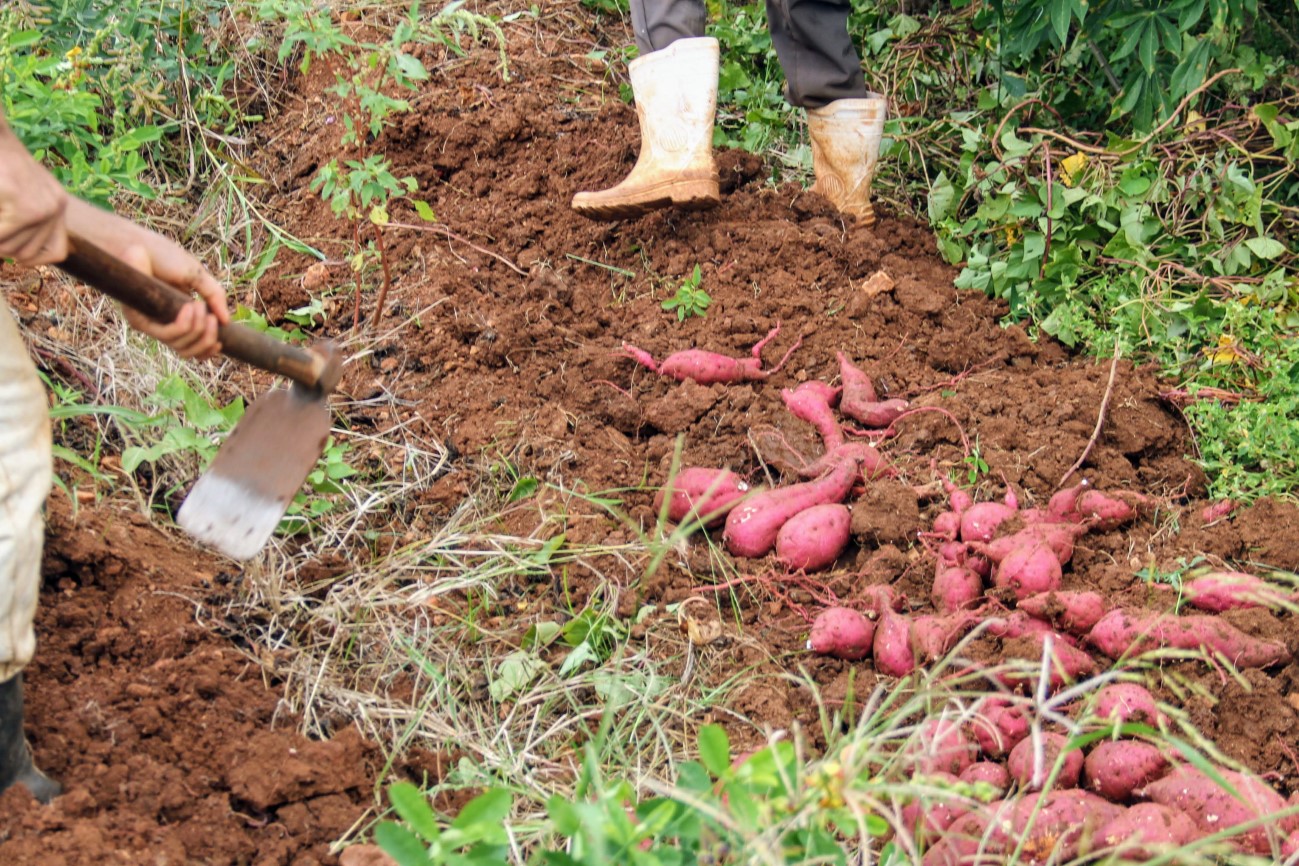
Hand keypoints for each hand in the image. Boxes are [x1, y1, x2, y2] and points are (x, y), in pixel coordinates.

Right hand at [0, 124, 69, 264]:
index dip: (30, 257)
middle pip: (27, 254)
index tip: (10, 249)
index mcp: (58, 204)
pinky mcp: (24, 208)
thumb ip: (24, 218)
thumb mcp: (20, 189)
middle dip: (3, 246)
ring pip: (10, 249)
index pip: (57, 252)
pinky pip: (0, 238)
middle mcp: (57, 207)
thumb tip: (21, 254)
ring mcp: (43, 208)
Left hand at [64, 198, 230, 359]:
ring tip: (199, 307)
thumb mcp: (197, 276)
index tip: (221, 342)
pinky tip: (190, 307)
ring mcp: (150, 324)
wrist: (139, 244)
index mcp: (177, 317)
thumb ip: (214, 297)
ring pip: (180, 346)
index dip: (207, 350)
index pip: (192, 347)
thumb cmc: (165, 256)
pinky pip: (166, 335)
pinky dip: (183, 325)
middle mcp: (163, 324)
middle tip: (212, 319)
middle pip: (189, 351)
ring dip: (197, 329)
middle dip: (206, 338)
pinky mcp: (138, 320)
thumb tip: (227, 321)